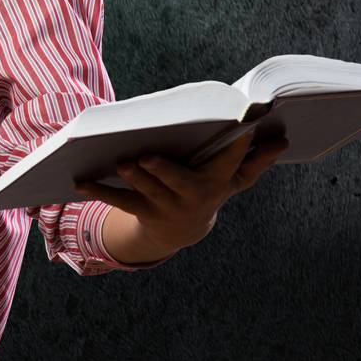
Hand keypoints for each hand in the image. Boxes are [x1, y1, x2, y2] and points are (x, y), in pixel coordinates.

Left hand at [72, 130, 289, 256]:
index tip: (238, 130)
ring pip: (148, 191)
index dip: (234, 149)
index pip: (231, 165)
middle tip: (147, 156)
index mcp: (219, 182)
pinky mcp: (143, 212)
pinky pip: (118, 199)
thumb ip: (255, 158)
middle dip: (166, 171)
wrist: (180, 230)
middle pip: (181, 183)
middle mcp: (195, 197)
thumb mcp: (233, 178)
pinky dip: (97, 188)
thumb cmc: (208, 186)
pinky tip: (77, 180)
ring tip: (122, 162)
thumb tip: (284, 137)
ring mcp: (168, 206)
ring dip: (134, 177)